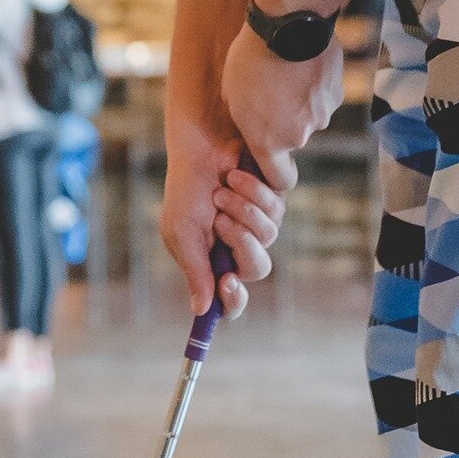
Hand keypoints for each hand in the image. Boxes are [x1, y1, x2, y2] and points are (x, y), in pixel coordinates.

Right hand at [162, 114, 285, 318]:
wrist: (202, 145)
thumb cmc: (186, 189)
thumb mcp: (182, 232)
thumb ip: (195, 270)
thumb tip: (201, 311)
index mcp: (214, 262)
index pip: (230, 297)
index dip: (233, 299)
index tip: (228, 283)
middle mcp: (240, 247)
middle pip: (258, 268)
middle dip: (242, 243)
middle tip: (222, 223)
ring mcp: (260, 224)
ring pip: (269, 234)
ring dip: (242, 210)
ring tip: (222, 191)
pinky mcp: (274, 201)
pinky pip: (276, 208)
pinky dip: (252, 190)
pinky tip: (235, 176)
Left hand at [219, 23, 343, 193]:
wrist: (287, 25)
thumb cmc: (249, 59)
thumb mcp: (231, 95)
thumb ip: (247, 123)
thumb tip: (256, 130)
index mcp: (269, 141)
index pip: (280, 180)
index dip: (276, 175)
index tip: (272, 163)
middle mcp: (299, 136)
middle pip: (293, 140)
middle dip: (283, 123)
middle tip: (270, 92)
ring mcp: (321, 116)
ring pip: (309, 117)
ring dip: (299, 102)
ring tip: (285, 72)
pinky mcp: (337, 95)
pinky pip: (323, 98)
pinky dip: (314, 86)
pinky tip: (302, 63)